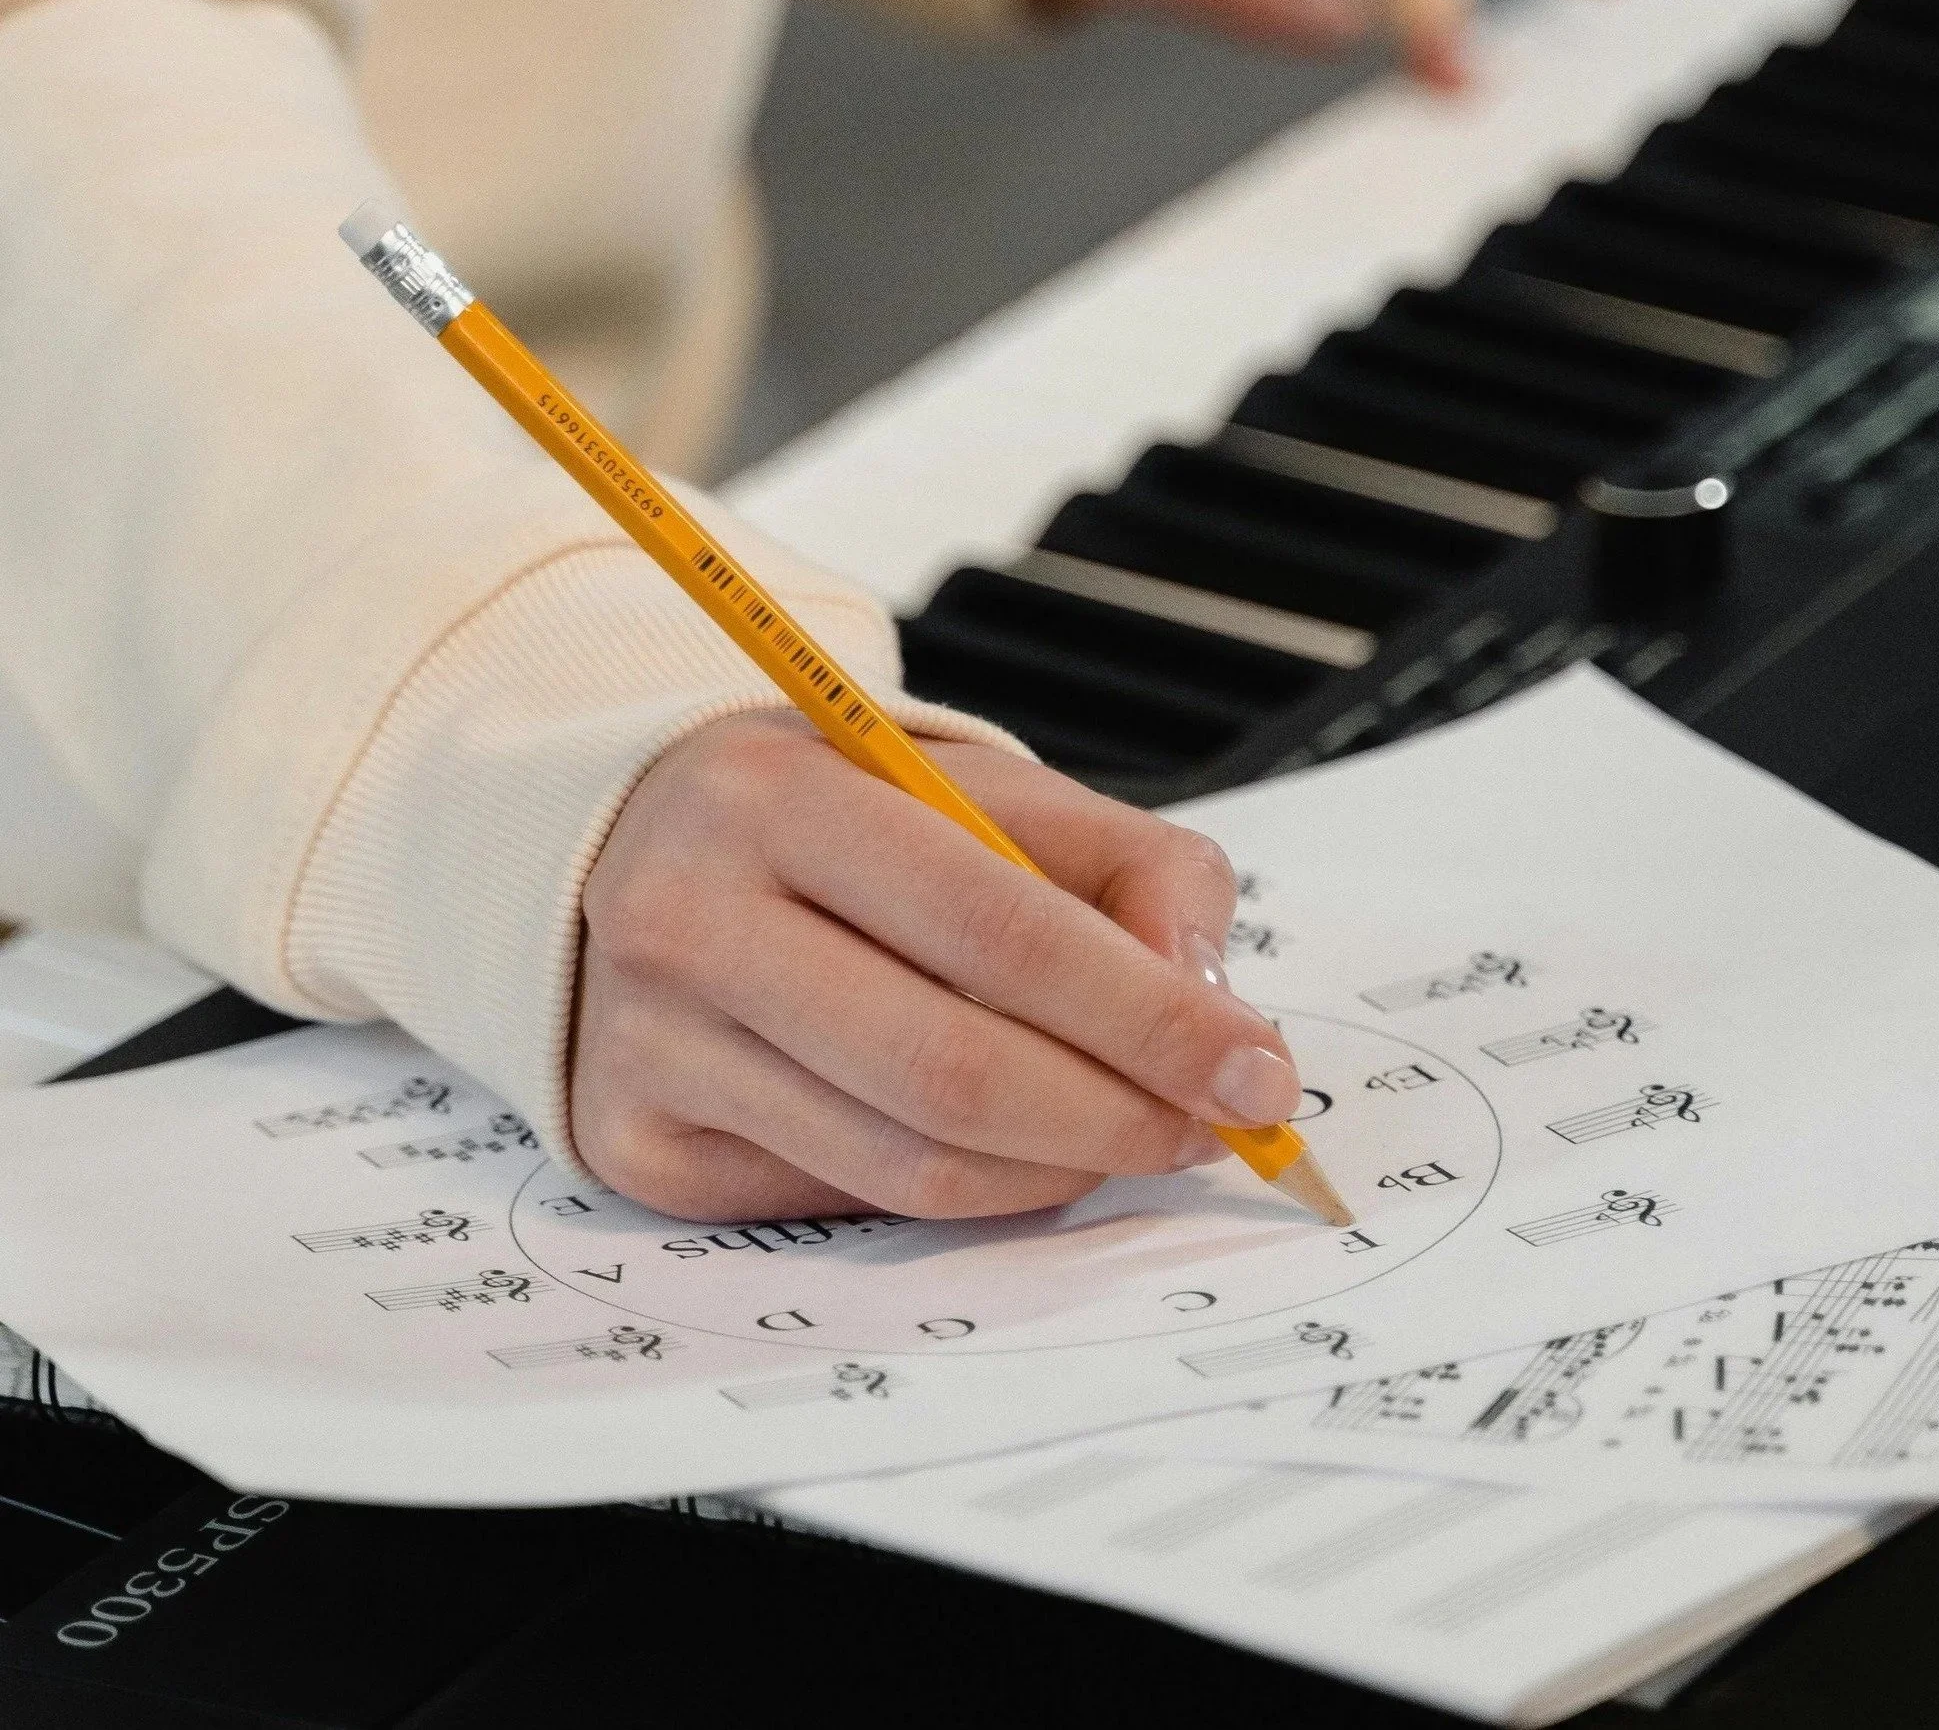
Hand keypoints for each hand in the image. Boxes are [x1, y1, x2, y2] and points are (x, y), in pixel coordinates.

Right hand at [570, 709, 1299, 1221]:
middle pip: (951, 1070)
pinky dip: (965, 1188)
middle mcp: (691, 920)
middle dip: (1119, 1116)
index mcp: (780, 798)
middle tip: (1209, 1127)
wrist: (636, 851)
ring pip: (908, 1163)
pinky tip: (1002, 1140)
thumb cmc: (835, 819)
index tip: (1255, 1068)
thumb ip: (1128, 864)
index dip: (1146, 1015)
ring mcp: (651, 1046)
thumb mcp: (978, 784)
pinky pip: (850, 1200)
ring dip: (1057, 1169)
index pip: (997, 929)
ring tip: (1122, 1129)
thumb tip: (1206, 1002)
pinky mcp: (641, 1144)